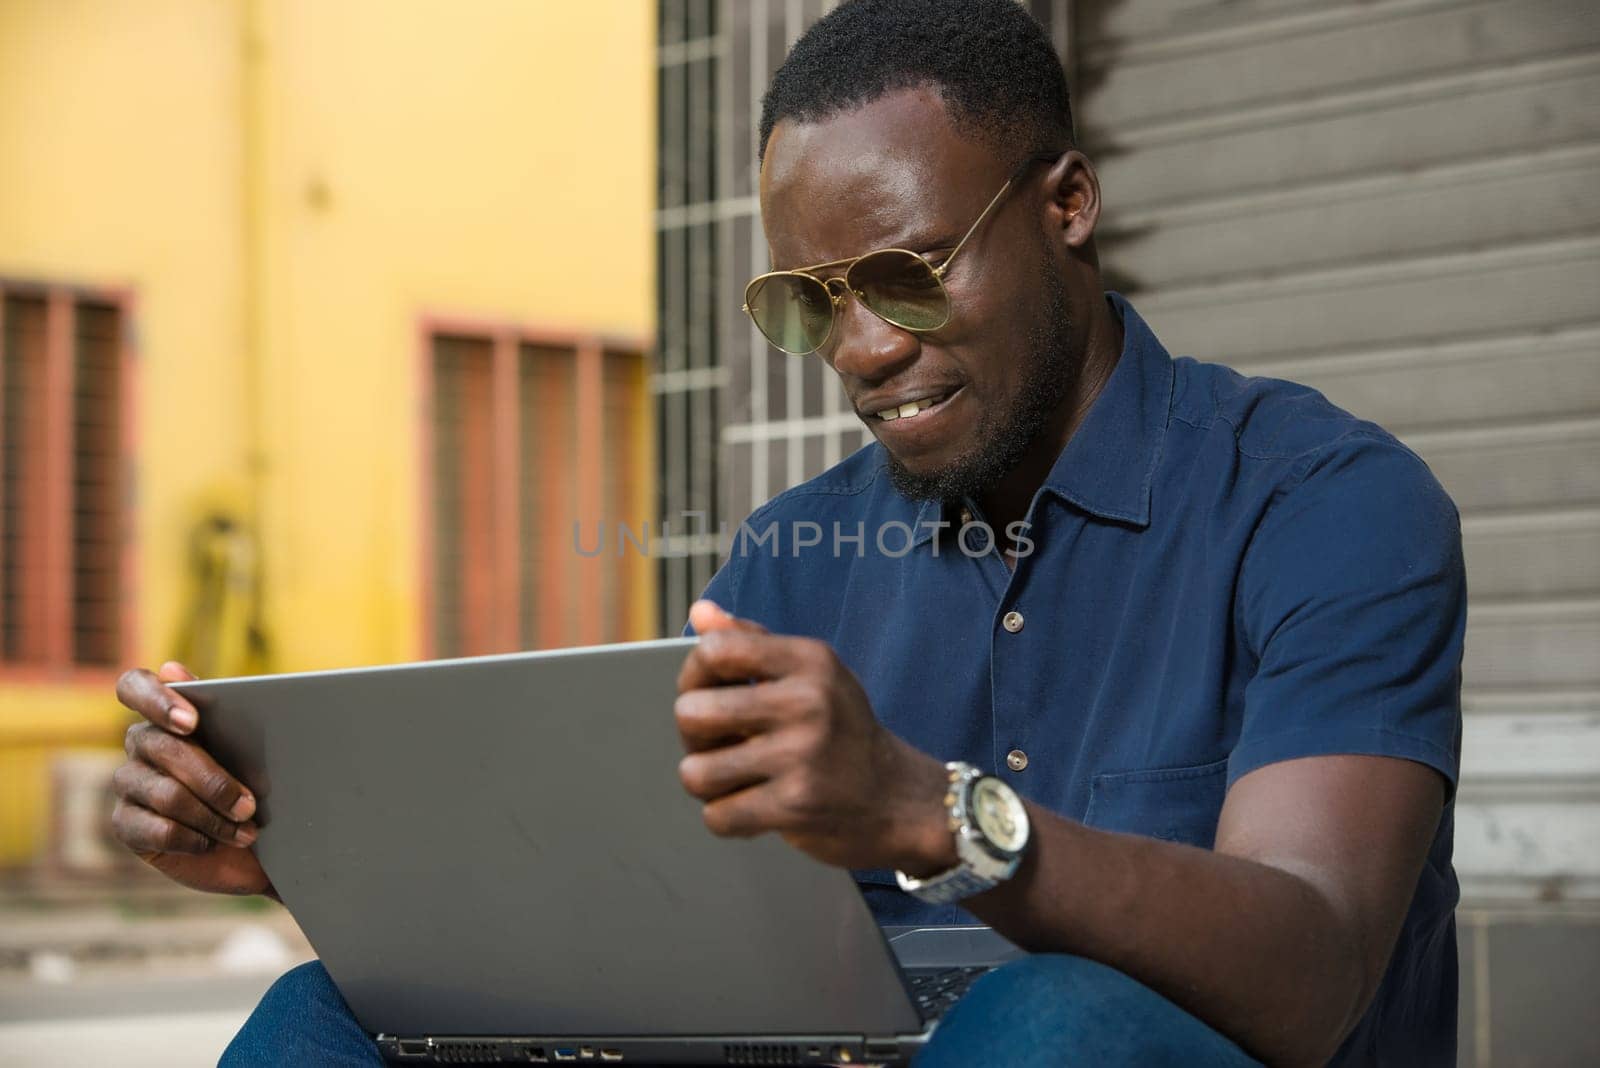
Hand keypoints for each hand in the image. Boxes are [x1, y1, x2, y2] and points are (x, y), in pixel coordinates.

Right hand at [111, 661, 272, 896]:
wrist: (249, 844)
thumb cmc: (252, 782)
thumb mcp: (253, 749)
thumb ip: (231, 712)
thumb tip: (183, 672)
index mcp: (166, 711)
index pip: (135, 686)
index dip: (157, 700)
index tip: (192, 721)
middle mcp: (141, 742)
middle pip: (164, 747)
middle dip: (213, 779)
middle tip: (249, 804)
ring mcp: (129, 783)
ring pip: (168, 794)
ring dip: (214, 816)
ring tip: (245, 829)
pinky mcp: (125, 824)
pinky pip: (159, 830)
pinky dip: (195, 839)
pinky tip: (215, 843)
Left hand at [676, 601, 954, 872]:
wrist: (898, 799)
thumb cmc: (841, 731)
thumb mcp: (810, 674)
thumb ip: (752, 641)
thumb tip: (700, 612)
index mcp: (809, 660)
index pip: (714, 651)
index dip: (694, 675)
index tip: (710, 693)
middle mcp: (808, 701)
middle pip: (691, 712)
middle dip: (694, 736)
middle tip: (723, 744)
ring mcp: (802, 755)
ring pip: (695, 772)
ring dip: (708, 782)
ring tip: (736, 779)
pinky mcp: (796, 805)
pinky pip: (718, 816)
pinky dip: (728, 818)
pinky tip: (754, 808)